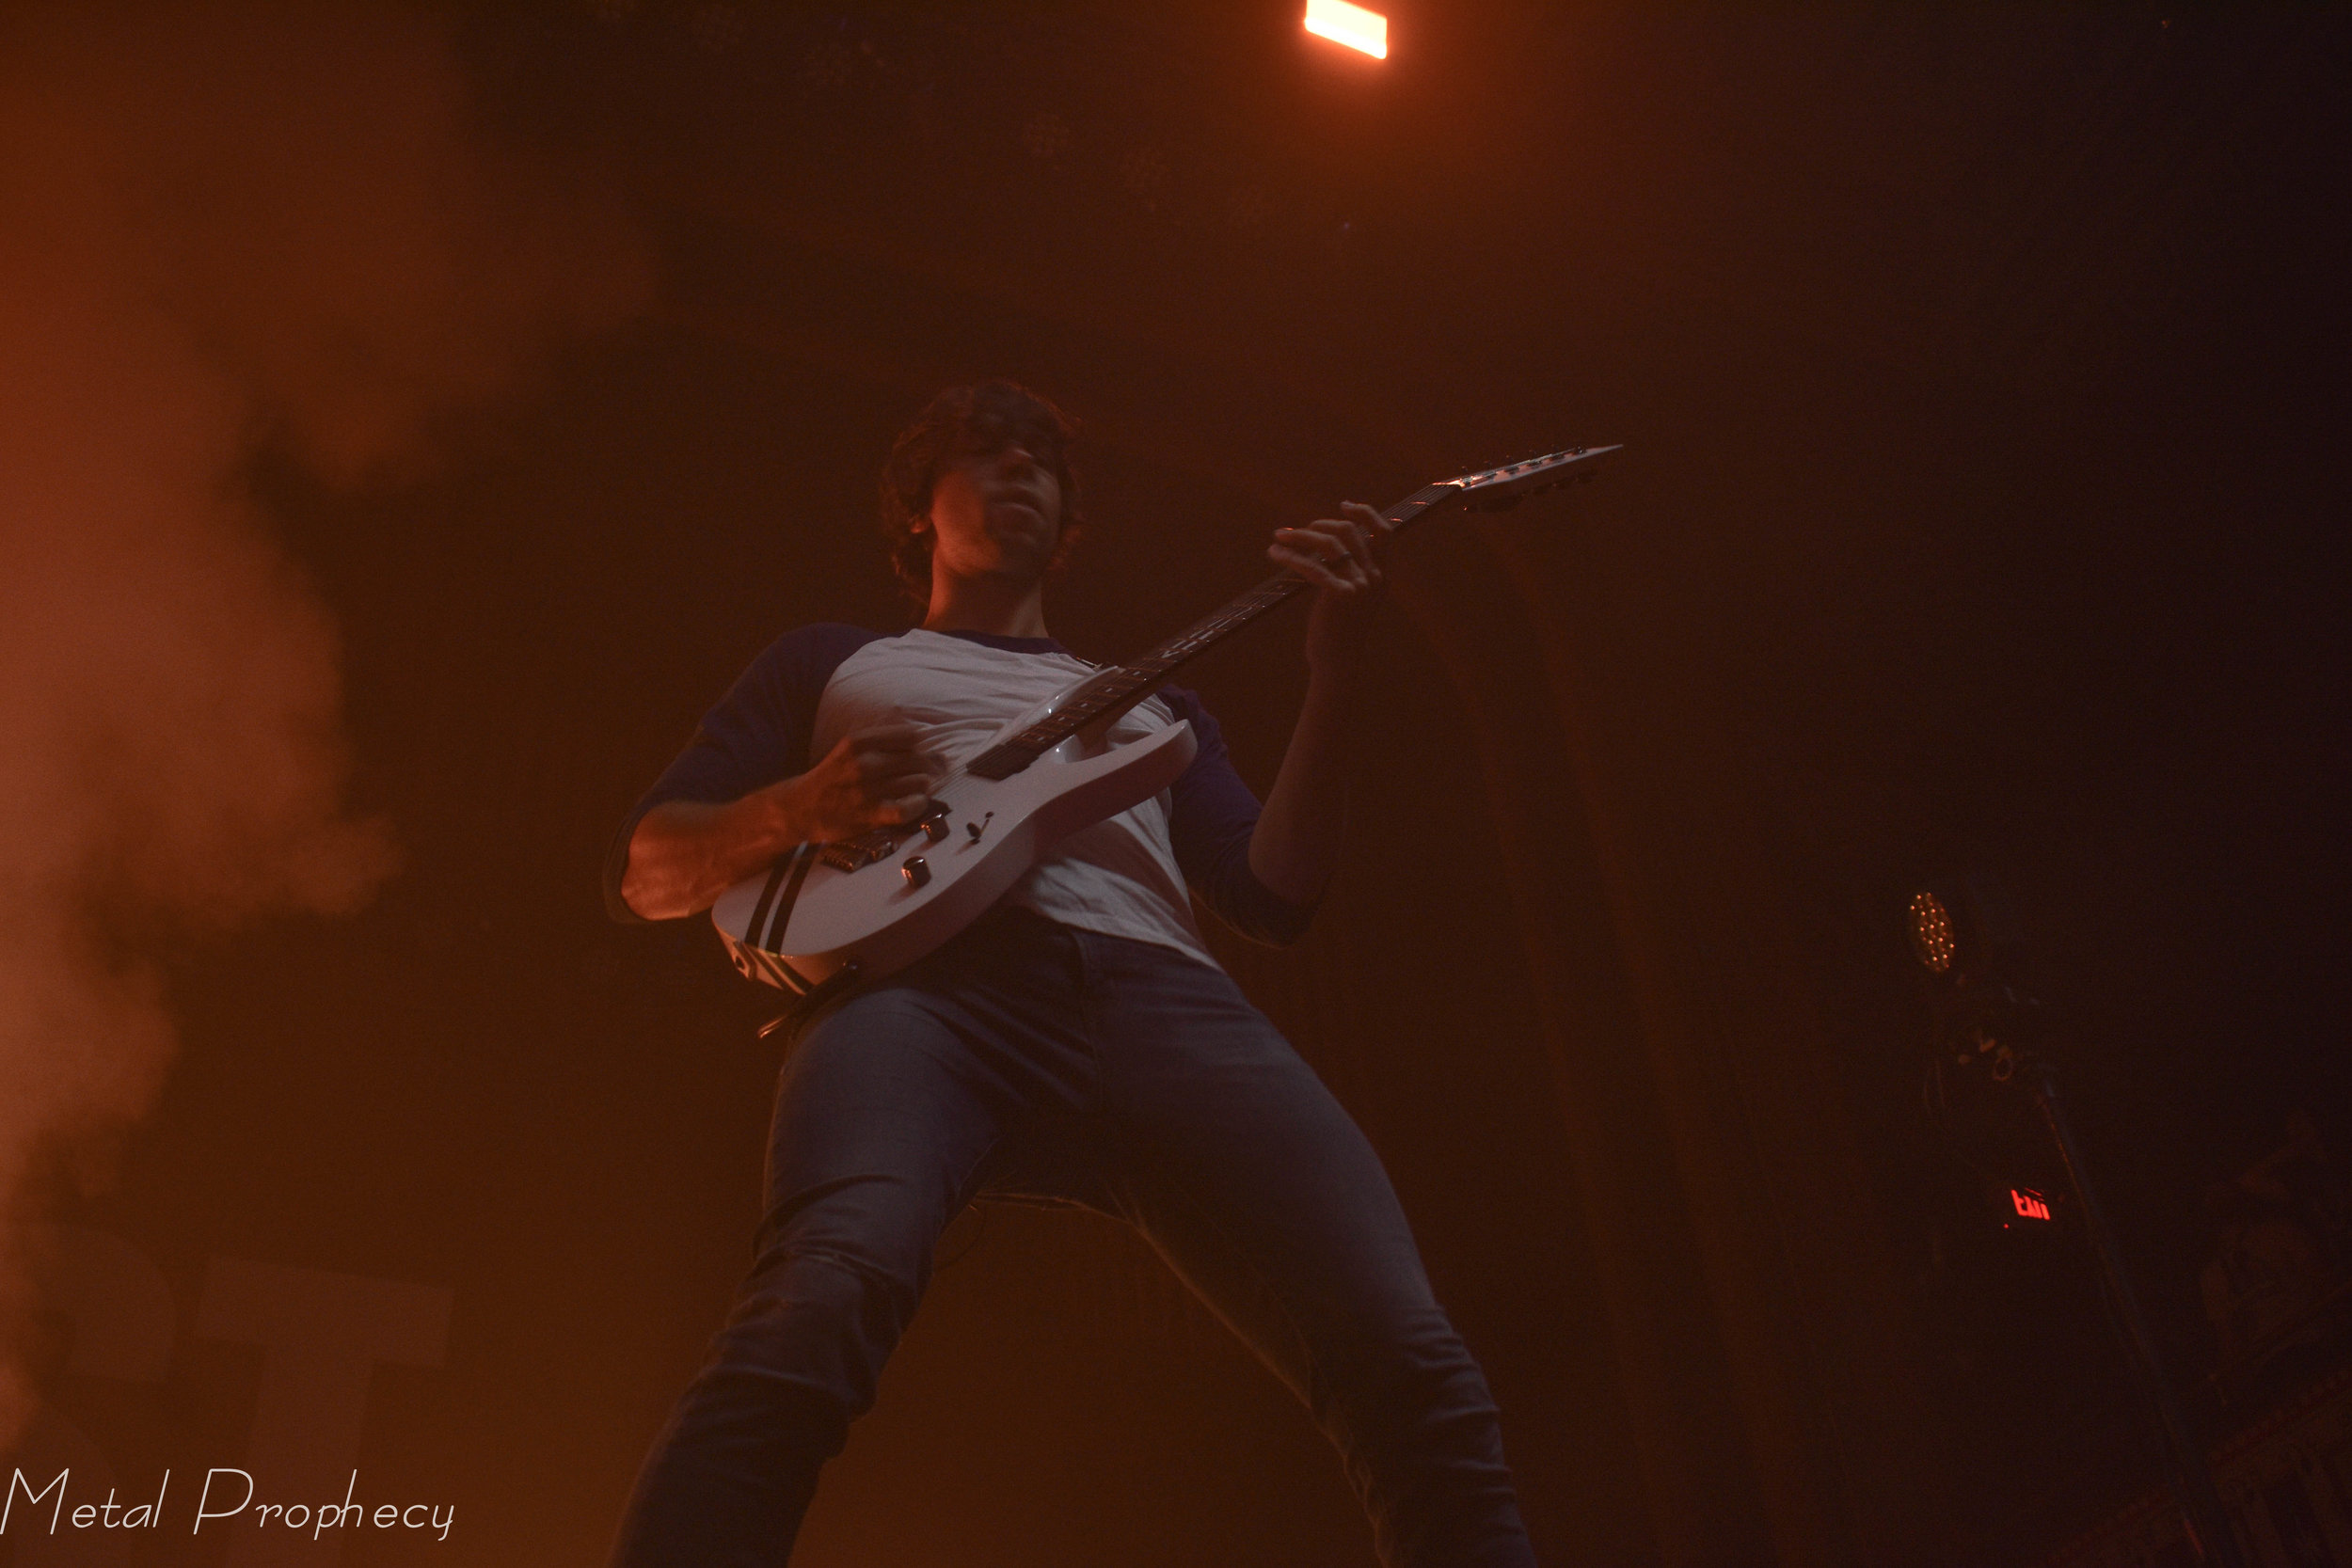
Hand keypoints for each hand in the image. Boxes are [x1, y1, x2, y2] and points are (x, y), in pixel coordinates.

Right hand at [780, 723, 935, 841]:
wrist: (801, 809)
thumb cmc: (833, 777)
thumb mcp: (849, 749)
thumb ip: (882, 743)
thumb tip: (926, 740)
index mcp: (857, 742)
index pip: (909, 735)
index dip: (919, 745)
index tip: (917, 751)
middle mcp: (862, 764)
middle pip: (916, 759)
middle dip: (927, 766)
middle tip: (926, 772)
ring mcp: (866, 790)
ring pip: (916, 782)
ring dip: (924, 785)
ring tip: (919, 788)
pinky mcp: (869, 814)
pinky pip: (907, 808)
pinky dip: (918, 805)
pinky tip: (917, 803)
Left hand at [1270, 501, 1391, 670]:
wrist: (1337, 659)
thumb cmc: (1338, 627)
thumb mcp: (1352, 595)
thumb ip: (1349, 569)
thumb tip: (1324, 539)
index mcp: (1382, 574)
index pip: (1385, 532)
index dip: (1366, 513)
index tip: (1344, 505)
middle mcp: (1376, 577)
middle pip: (1347, 531)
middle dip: (1317, 525)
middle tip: (1293, 533)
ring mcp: (1361, 585)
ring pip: (1327, 544)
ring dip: (1299, 536)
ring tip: (1278, 538)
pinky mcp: (1341, 595)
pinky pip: (1312, 566)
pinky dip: (1290, 556)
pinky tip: (1275, 554)